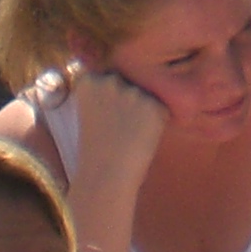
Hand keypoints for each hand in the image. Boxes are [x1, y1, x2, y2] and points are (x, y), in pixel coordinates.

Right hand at [60, 63, 169, 200]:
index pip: (106, 76)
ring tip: (130, 136)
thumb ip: (104, 95)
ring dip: (144, 111)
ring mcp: (133, 92)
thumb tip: (127, 86)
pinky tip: (142, 139)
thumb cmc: (96, 152)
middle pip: (129, 82)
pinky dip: (157, 123)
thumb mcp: (90, 115)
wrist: (105, 176)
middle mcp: (110, 81)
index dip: (110, 96)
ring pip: (146, 96)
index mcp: (88, 82)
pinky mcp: (153, 105)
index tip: (107, 115)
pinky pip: (162, 109)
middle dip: (129, 100)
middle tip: (122, 128)